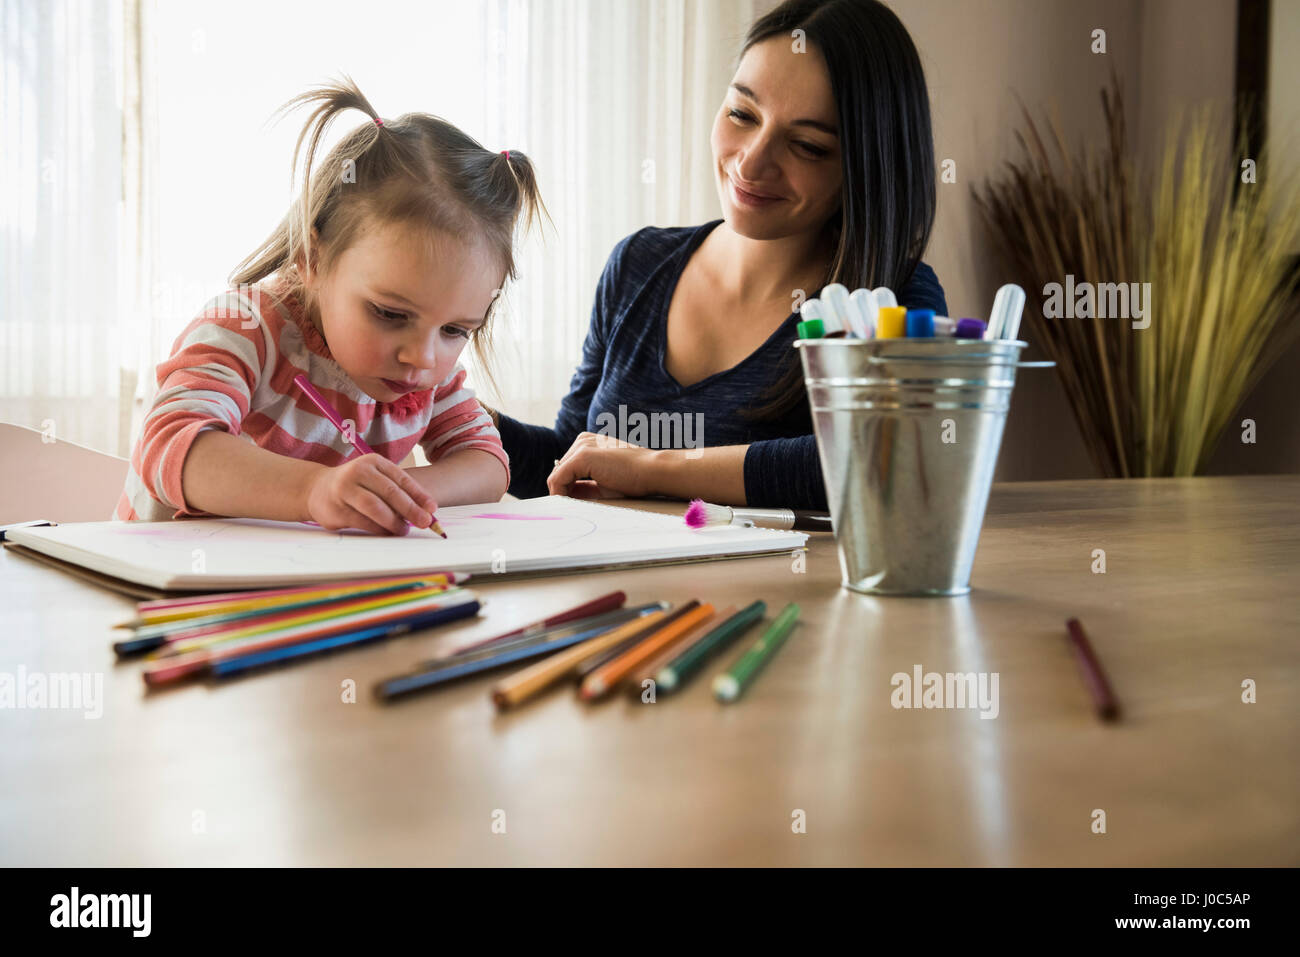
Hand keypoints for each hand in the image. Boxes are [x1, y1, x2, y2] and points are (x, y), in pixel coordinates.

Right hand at [305, 453, 437, 534]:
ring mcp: (344, 490)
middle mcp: (358, 472)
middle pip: (390, 492)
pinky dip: (378, 529)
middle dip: (410, 509)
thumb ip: (398, 491)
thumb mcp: (376, 479)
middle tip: (425, 522)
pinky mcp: (336, 509)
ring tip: (404, 530)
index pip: (401, 479)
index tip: (432, 508)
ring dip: (394, 521)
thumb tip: (426, 511)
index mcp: (373, 462)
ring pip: (375, 507)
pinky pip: (362, 521)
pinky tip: (388, 533)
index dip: (419, 495)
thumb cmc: (356, 486)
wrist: (316, 489)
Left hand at [546, 432, 659, 498]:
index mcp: (589, 444)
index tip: (572, 506)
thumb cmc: (635, 479)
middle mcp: (583, 441)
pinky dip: (559, 494)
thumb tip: (566, 499)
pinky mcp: (581, 456)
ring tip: (573, 509)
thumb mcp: (604, 484)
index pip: (566, 469)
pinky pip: (558, 479)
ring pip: (557, 476)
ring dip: (562, 495)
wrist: (653, 472)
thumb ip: (585, 488)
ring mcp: (581, 446)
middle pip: (559, 472)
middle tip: (571, 510)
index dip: (567, 490)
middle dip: (564, 492)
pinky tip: (570, 505)